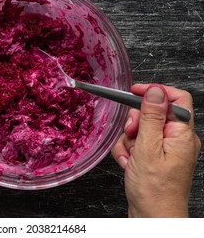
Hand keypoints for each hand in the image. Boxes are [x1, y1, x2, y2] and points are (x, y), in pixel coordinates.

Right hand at [112, 84, 200, 216]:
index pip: (175, 99)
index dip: (154, 92)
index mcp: (182, 134)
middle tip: (131, 135)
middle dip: (135, 124)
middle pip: (152, 114)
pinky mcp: (153, 157)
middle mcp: (176, 140)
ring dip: (128, 141)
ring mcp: (164, 149)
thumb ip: (151, 118)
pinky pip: (136, 143)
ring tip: (130, 157)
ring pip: (140, 129)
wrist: (152, 217)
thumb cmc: (154, 190)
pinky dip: (127, 151)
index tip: (134, 91)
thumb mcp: (148, 149)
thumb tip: (155, 92)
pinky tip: (128, 163)